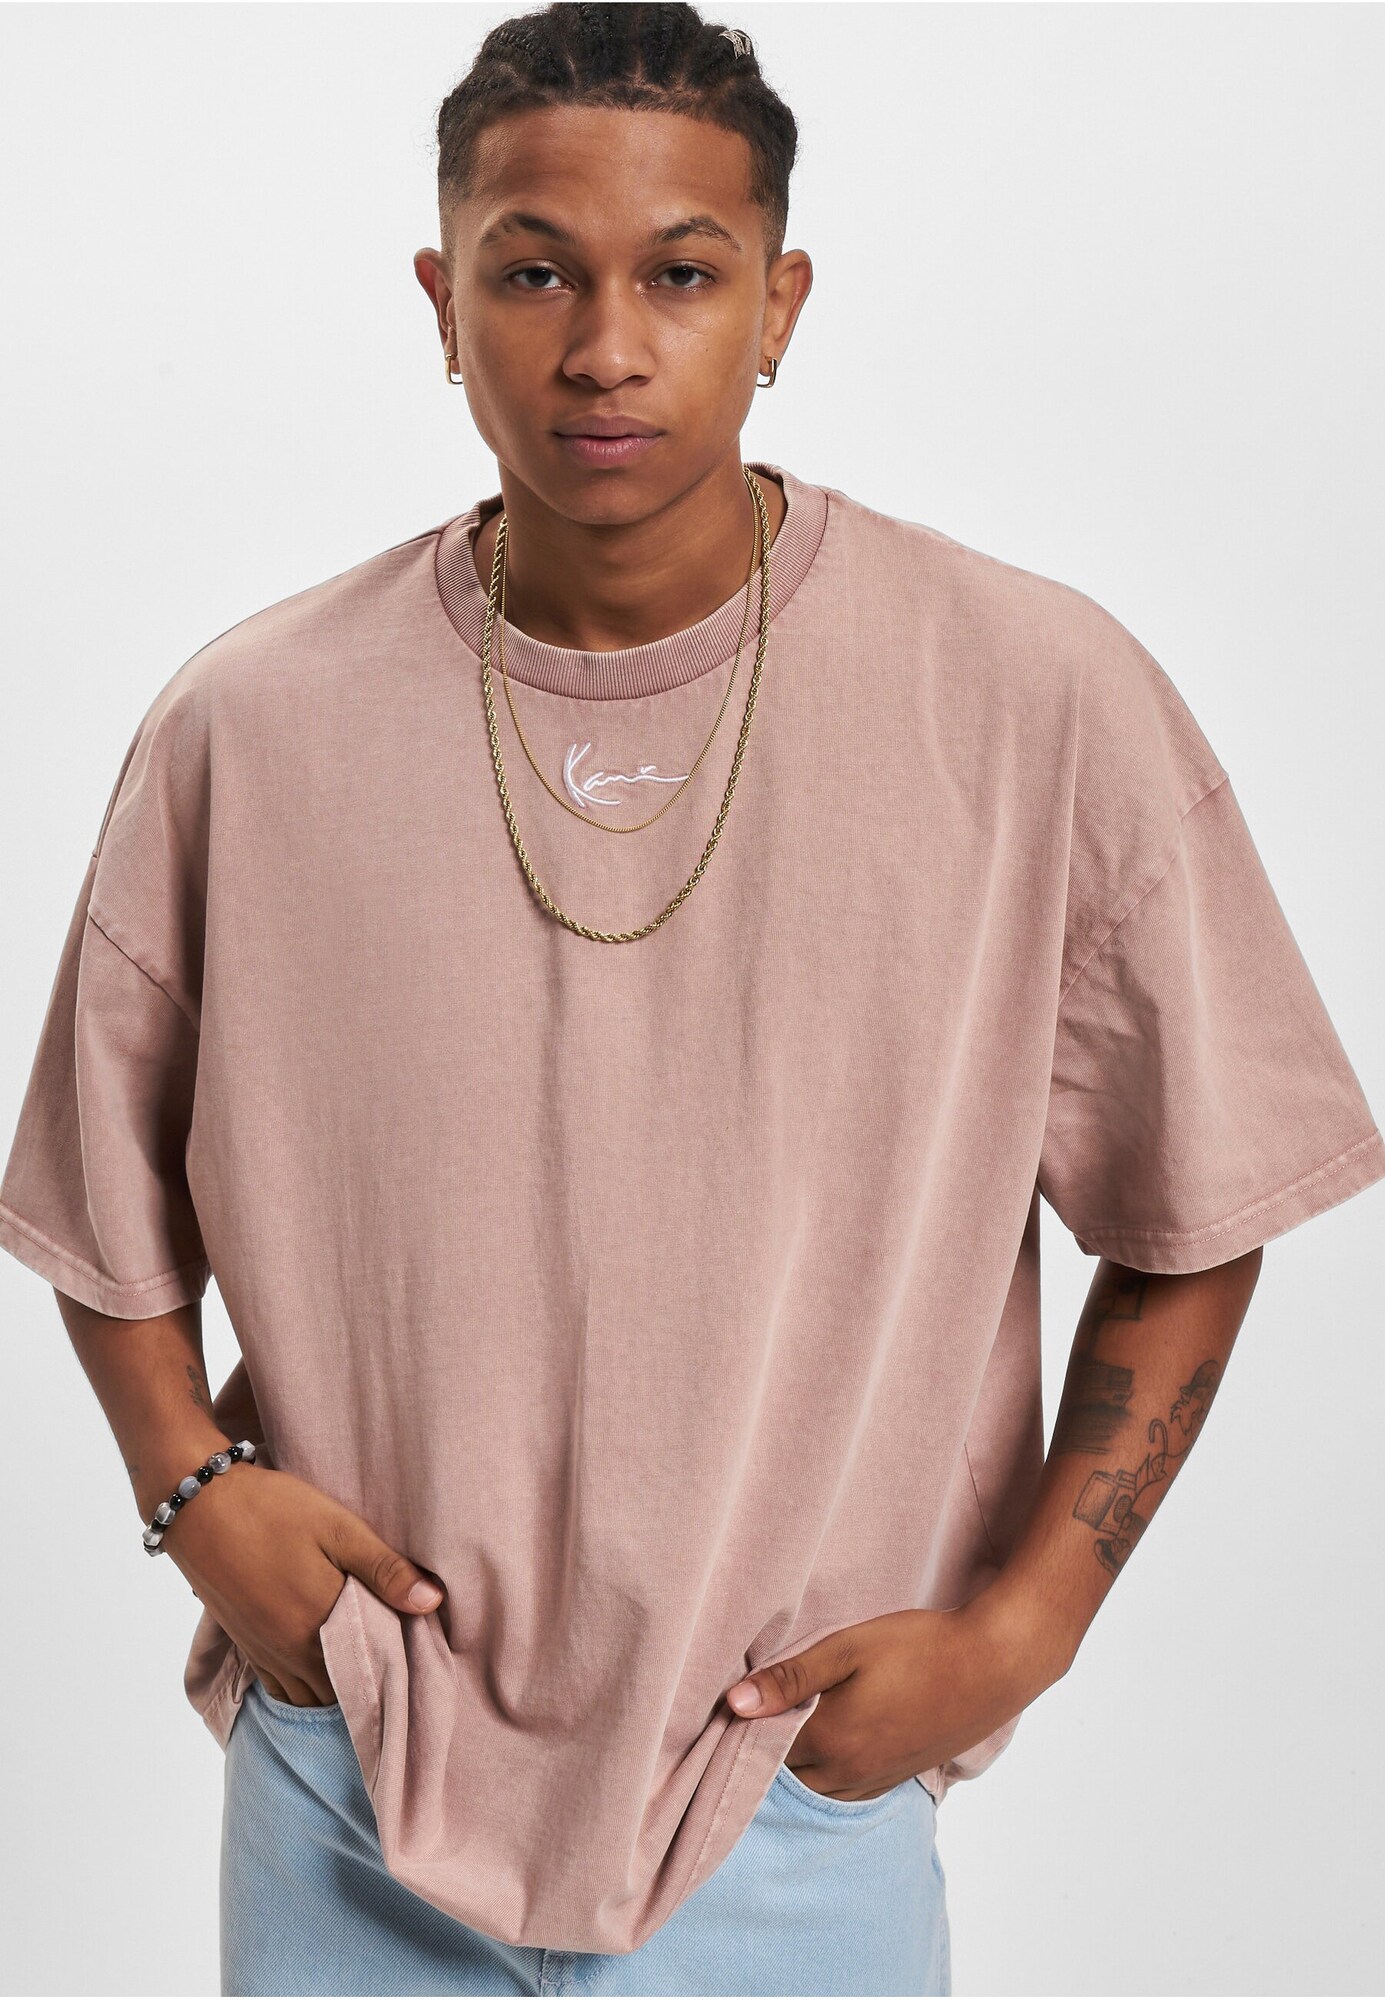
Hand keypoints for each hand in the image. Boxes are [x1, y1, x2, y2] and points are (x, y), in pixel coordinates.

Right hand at [163, 1459, 444, 1706]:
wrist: (199, 1505)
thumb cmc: (273, 1510)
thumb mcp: (338, 1528)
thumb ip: (384, 1569)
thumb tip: (433, 1602)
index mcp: (321, 1624)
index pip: (368, 1674)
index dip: (393, 1672)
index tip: (414, 1660)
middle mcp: (292, 1651)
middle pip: (339, 1692)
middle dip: (366, 1685)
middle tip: (394, 1664)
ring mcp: (265, 1651)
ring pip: (308, 1697)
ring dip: (334, 1690)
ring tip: (360, 1667)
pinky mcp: (245, 1643)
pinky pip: (279, 1688)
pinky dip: (302, 1687)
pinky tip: (318, 1665)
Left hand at [722, 1587, 1059, 1800]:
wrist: (993, 1663)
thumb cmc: (919, 1646)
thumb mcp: (848, 1648)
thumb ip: (790, 1678)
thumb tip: (733, 1703)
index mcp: (829, 1739)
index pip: (764, 1752)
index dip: (743, 1732)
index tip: (726, 1711)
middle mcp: (849, 1771)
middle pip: (786, 1777)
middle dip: (763, 1756)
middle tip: (745, 1725)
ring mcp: (878, 1779)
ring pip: (817, 1789)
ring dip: (796, 1769)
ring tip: (780, 1736)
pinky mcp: (901, 1776)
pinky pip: (849, 1792)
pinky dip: (828, 1778)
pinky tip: (826, 1753)